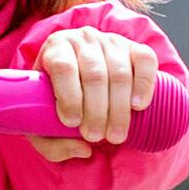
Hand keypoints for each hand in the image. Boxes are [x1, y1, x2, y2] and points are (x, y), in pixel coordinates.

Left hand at [25, 25, 160, 162]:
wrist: (82, 83)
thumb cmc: (58, 105)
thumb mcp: (43, 126)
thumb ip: (53, 145)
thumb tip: (83, 149)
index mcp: (55, 49)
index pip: (63, 67)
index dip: (69, 96)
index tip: (71, 123)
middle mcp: (83, 39)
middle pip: (94, 74)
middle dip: (96, 111)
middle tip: (95, 137)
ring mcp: (112, 42)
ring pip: (119, 73)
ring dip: (119, 109)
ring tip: (115, 136)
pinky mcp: (135, 48)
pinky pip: (145, 61)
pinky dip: (144, 85)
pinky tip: (138, 107)